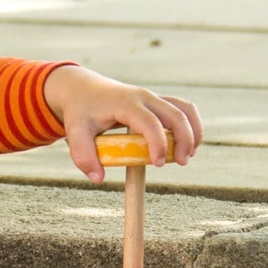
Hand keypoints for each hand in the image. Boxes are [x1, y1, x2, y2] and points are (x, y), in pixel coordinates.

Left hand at [44, 64, 202, 182]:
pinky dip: (191, 125)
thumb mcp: (75, 132)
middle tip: (182, 163)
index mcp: (125, 103)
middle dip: (184, 139)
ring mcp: (153, 97)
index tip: (158, 164)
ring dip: (193, 131)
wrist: (83, 89)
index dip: (158, 143)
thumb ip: (83, 156)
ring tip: (188, 155)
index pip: (149, 122)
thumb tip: (98, 179)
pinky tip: (188, 144)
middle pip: (175, 114)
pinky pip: (183, 109)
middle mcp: (144, 97)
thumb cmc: (80, 111)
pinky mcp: (157, 101)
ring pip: (184, 109)